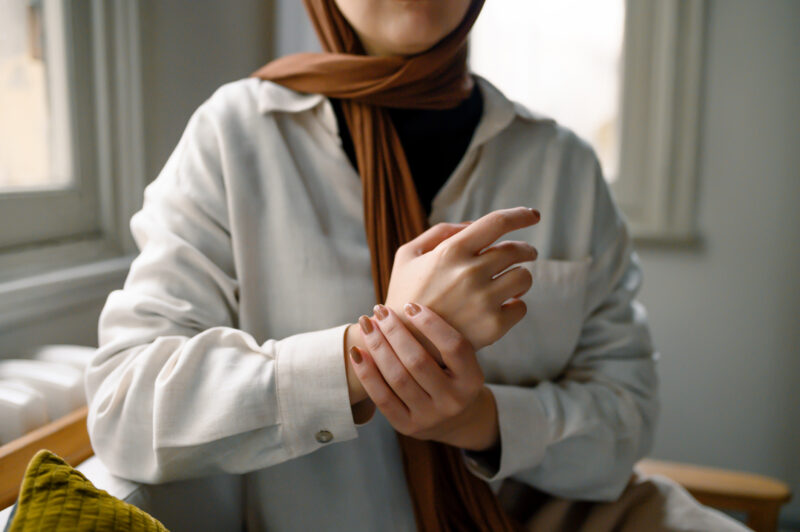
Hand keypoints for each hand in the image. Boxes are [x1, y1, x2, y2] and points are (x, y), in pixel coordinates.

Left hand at [349, 302, 499, 450]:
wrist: (452, 419)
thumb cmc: (451, 376)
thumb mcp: (461, 360)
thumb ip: (444, 337)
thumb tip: (411, 301)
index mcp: (472, 380)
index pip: (454, 347)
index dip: (431, 323)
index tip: (410, 304)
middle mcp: (453, 401)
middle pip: (418, 361)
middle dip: (395, 331)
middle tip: (380, 310)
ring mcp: (430, 416)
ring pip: (397, 377)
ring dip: (378, 346)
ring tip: (367, 325)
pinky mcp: (407, 426)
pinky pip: (382, 397)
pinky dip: (367, 373)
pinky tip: (357, 352)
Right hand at [384, 206, 539, 351]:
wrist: (402, 344)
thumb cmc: (405, 295)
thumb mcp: (408, 255)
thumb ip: (439, 233)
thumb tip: (473, 225)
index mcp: (451, 251)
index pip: (497, 223)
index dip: (520, 215)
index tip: (532, 215)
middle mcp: (469, 273)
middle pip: (516, 250)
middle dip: (525, 250)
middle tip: (526, 254)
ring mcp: (483, 301)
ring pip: (524, 277)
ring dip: (521, 277)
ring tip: (511, 282)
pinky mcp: (492, 327)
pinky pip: (521, 307)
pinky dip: (516, 304)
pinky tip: (503, 306)